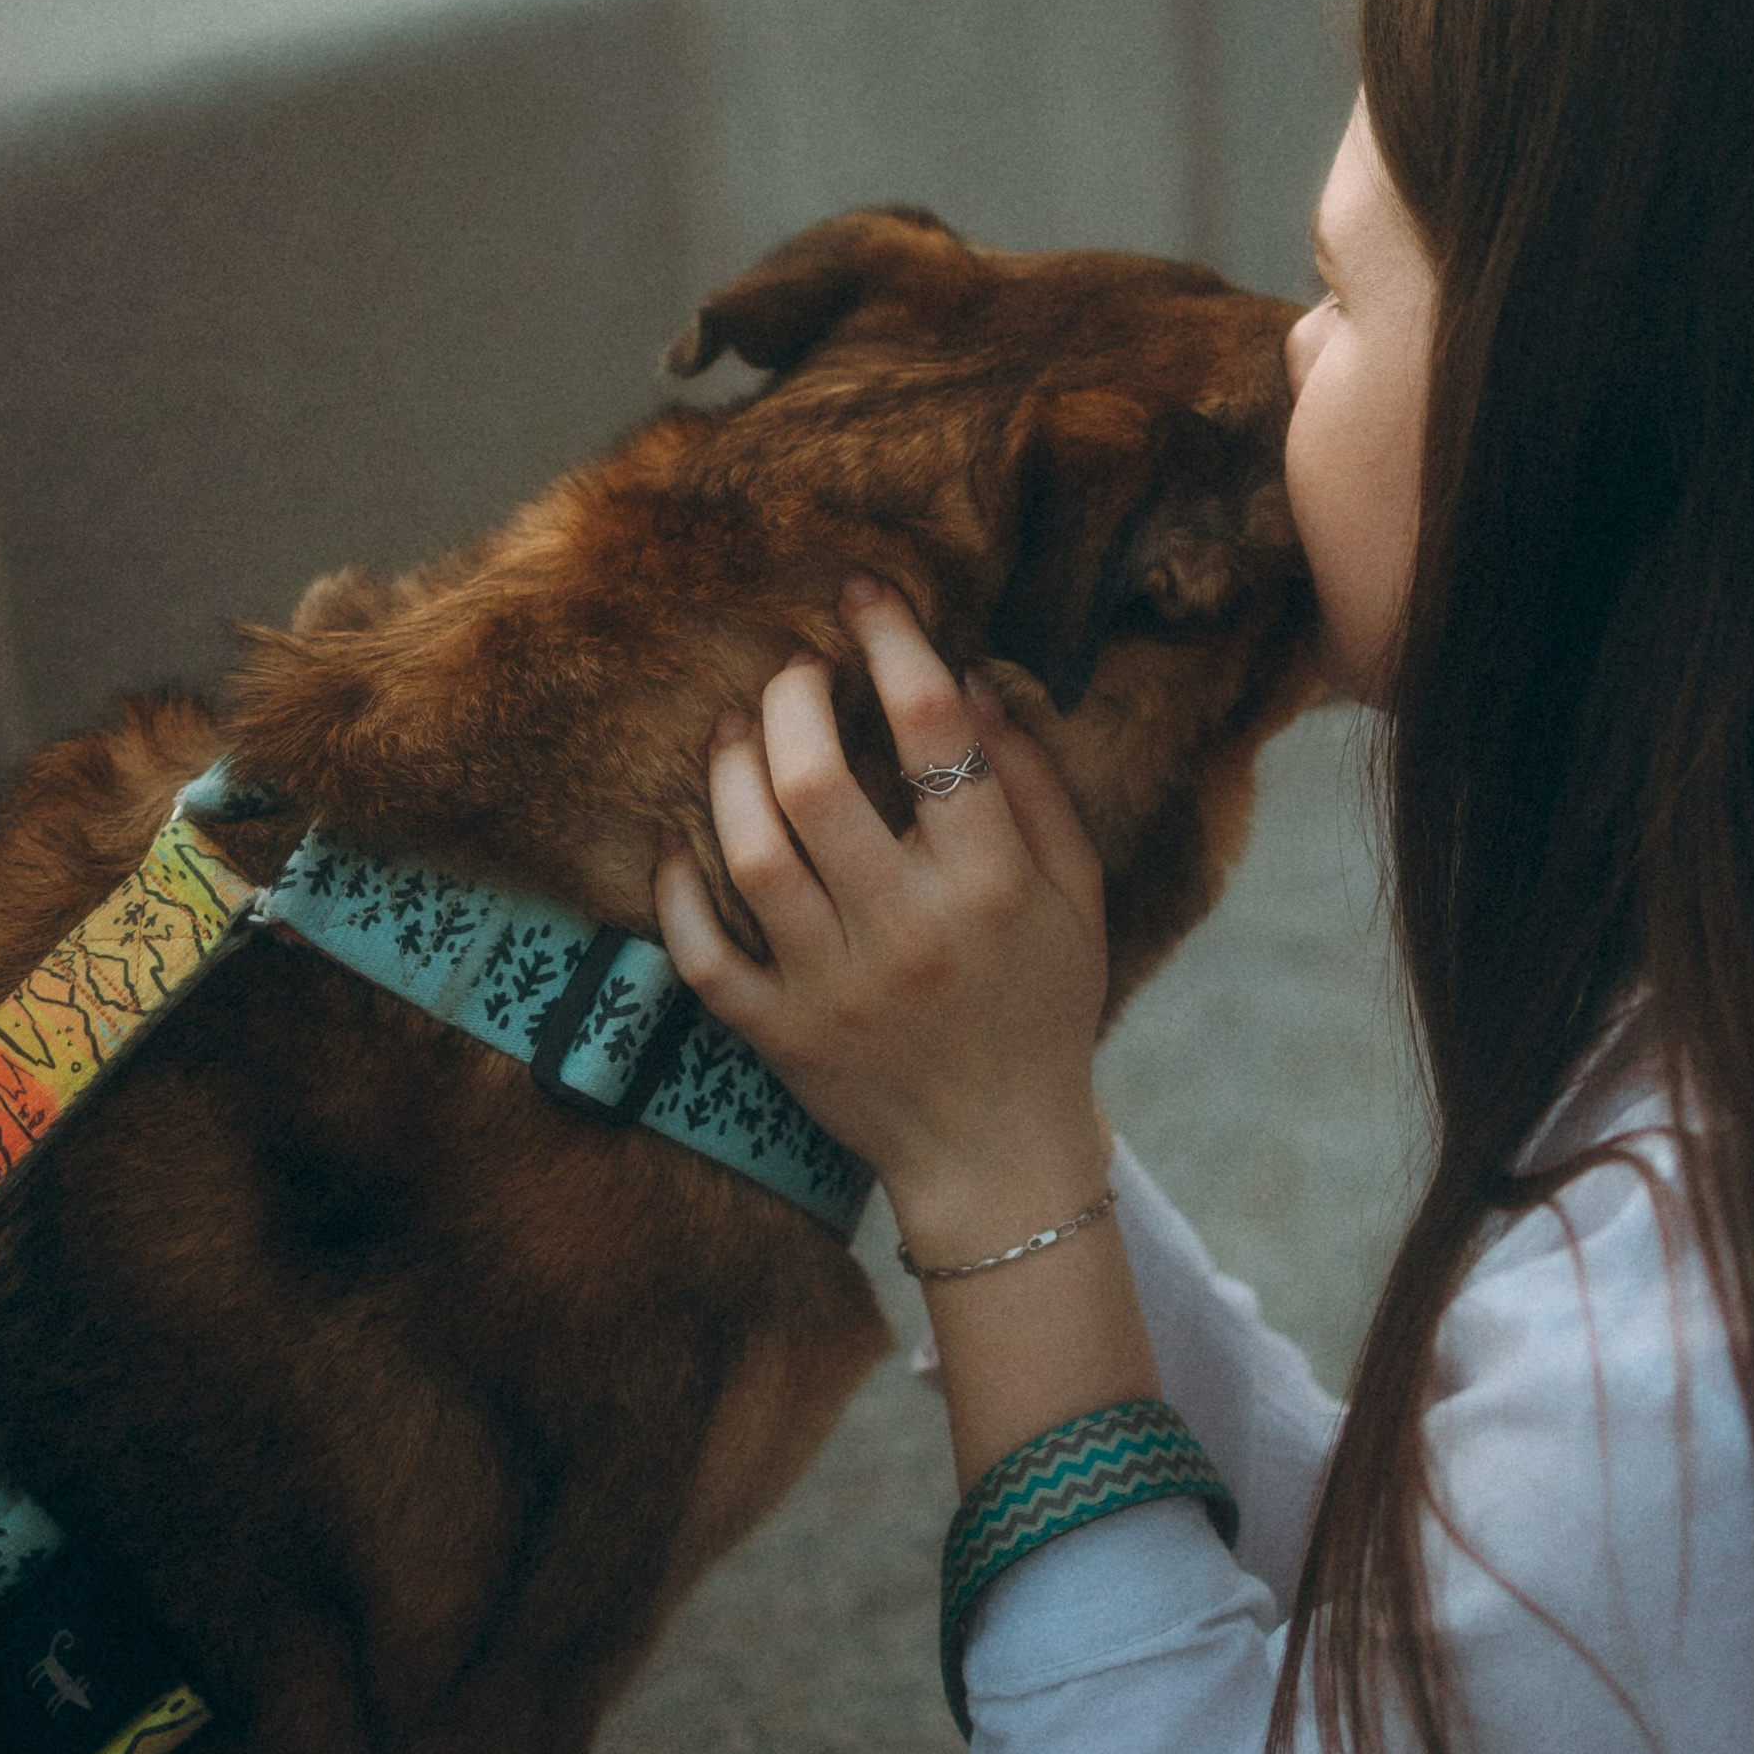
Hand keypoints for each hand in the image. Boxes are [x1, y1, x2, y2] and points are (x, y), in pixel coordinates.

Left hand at [653, 579, 1109, 1242]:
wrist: (997, 1155)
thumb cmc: (1042, 1008)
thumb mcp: (1076, 895)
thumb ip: (1034, 785)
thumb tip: (967, 681)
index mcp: (991, 884)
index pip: (936, 731)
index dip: (894, 643)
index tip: (867, 598)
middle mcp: (908, 931)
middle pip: (819, 782)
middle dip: (793, 699)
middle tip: (792, 671)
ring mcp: (832, 987)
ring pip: (750, 852)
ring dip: (730, 772)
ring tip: (736, 728)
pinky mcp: (776, 1034)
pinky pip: (701, 949)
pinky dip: (677, 886)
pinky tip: (681, 836)